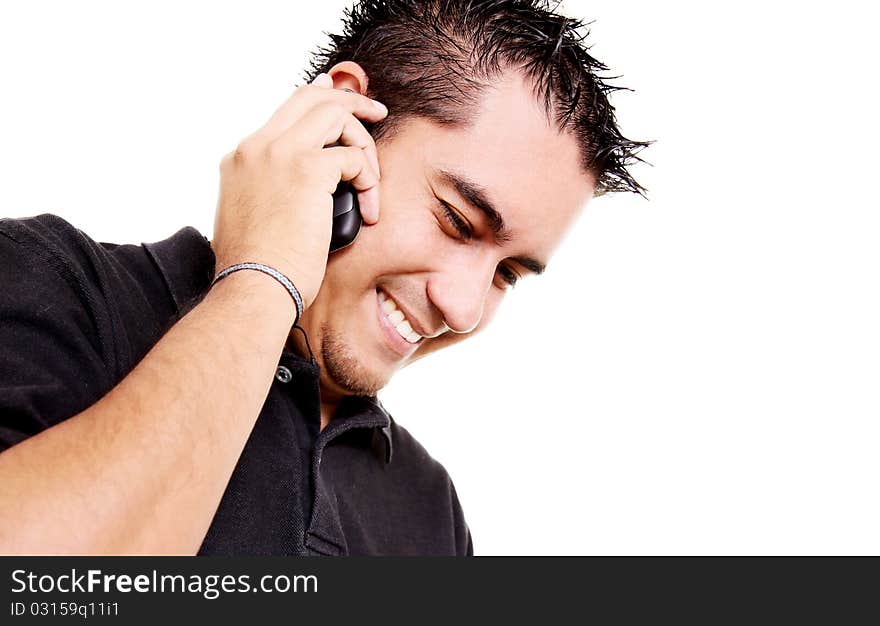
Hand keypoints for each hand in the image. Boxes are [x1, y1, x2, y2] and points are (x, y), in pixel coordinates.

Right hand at [211, 73, 386, 307]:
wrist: (253, 287)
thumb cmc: (258, 270)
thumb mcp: (254, 219)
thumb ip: (272, 191)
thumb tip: (305, 190)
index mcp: (240, 159)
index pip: (284, 112)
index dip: (317, 99)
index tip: (336, 93)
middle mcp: (257, 147)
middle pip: (310, 98)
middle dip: (349, 99)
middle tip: (376, 112)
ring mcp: (280, 154)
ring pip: (334, 115)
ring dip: (363, 145)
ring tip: (372, 181)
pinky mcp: (307, 169)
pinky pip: (353, 158)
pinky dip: (369, 182)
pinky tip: (369, 210)